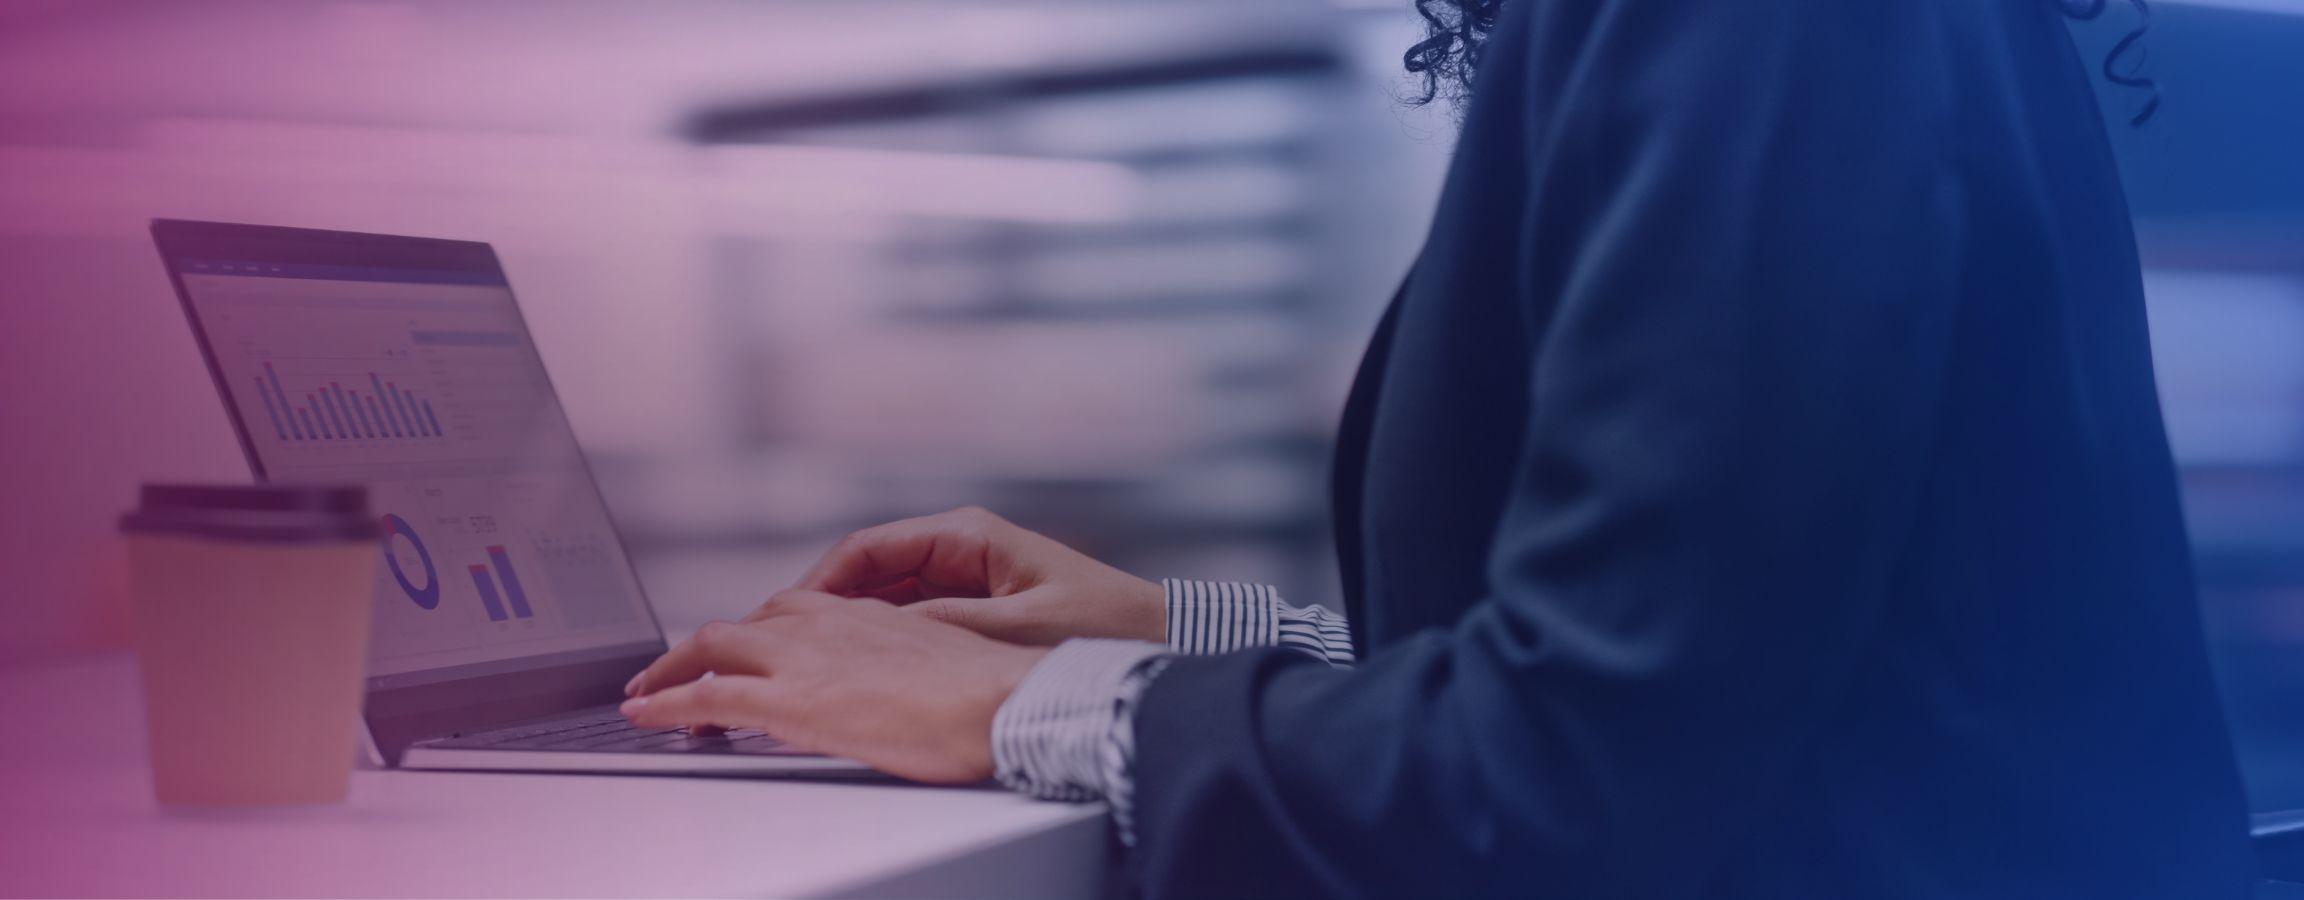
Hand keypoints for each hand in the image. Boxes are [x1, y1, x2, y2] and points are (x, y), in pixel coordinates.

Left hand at [622, 590, 1046, 782]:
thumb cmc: (993, 696)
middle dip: (706, 646)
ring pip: (715, 646)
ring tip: (647, 693)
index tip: (743, 651)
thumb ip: (902, 670)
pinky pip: (707, 694)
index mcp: (868, 615)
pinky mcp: (789, 698)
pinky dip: (667, 703)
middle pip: (749, 622)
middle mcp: (829, 623)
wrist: (1004, 702)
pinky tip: (645, 715)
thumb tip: (892, 690)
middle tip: (676, 670)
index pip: (795, 612)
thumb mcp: (942, 667)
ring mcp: (804, 656)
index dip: (759, 633)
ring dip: (673, 669)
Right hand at [783, 506, 1164, 645]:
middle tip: (779, 644)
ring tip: (807, 660)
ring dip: (846, 625)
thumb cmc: (1101, 623)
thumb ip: (947, 627)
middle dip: (822, 606)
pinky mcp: (973, 604)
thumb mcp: (1016, 628)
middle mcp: (958, 547)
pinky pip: (910, 617)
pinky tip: (856, 668)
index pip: (867, 548)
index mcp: (966, 536)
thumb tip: (877, 635)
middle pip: (867, 572)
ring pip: (883, 597)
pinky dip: (880, 639)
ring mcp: (963, 575)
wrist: (1155, 633)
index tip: (786, 617)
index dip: (820, 582)